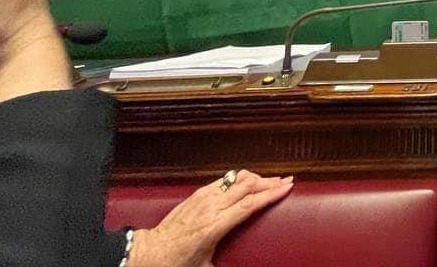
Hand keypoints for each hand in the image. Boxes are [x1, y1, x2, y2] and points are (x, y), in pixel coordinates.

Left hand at [128, 170, 293, 266]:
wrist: (150, 252)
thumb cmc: (176, 261)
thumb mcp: (205, 266)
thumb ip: (226, 262)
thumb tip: (244, 265)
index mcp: (214, 225)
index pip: (249, 204)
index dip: (270, 194)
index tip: (287, 187)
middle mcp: (210, 207)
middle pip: (246, 186)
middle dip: (269, 181)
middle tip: (286, 179)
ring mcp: (202, 197)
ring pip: (235, 178)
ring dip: (255, 177)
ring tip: (270, 179)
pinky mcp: (197, 194)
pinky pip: (223, 180)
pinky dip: (239, 178)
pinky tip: (246, 181)